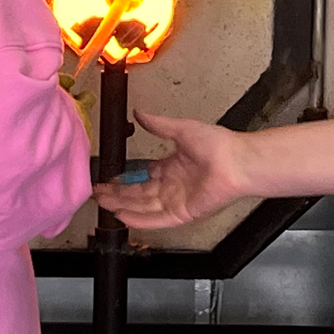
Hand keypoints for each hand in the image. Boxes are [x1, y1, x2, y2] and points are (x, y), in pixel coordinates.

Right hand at [92, 111, 247, 228]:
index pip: (143, 176)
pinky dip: (139, 219)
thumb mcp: (181, 129)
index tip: (108, 178)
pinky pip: (156, 219)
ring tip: (102, 204)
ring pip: (143, 207)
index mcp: (173, 167)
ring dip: (122, 206)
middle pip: (138, 193)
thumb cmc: (218, 145)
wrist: (236, 161)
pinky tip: (123, 217)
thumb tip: (140, 113)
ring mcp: (176, 201)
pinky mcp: (182, 213)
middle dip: (117, 194)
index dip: (124, 178)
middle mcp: (173, 185)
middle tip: (98, 193)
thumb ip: (158, 125)